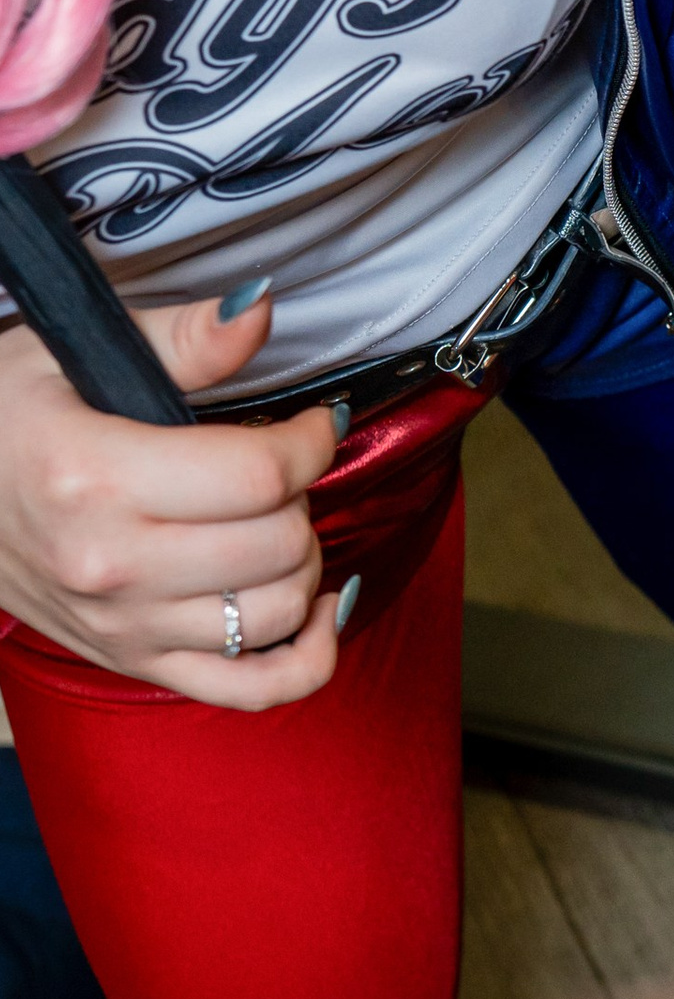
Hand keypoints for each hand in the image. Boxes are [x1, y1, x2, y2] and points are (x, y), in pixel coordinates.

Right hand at [0, 291, 346, 706]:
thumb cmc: (7, 419)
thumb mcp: (69, 354)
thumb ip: (182, 339)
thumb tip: (263, 309)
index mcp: (92, 477)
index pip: (260, 475)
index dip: (312, 441)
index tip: (313, 424)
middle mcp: (109, 564)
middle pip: (279, 544)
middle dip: (300, 498)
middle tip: (273, 472)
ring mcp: (123, 626)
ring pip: (280, 611)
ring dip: (302, 564)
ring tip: (271, 524)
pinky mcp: (135, 665)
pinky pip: (258, 690)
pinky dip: (310, 656)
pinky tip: (317, 609)